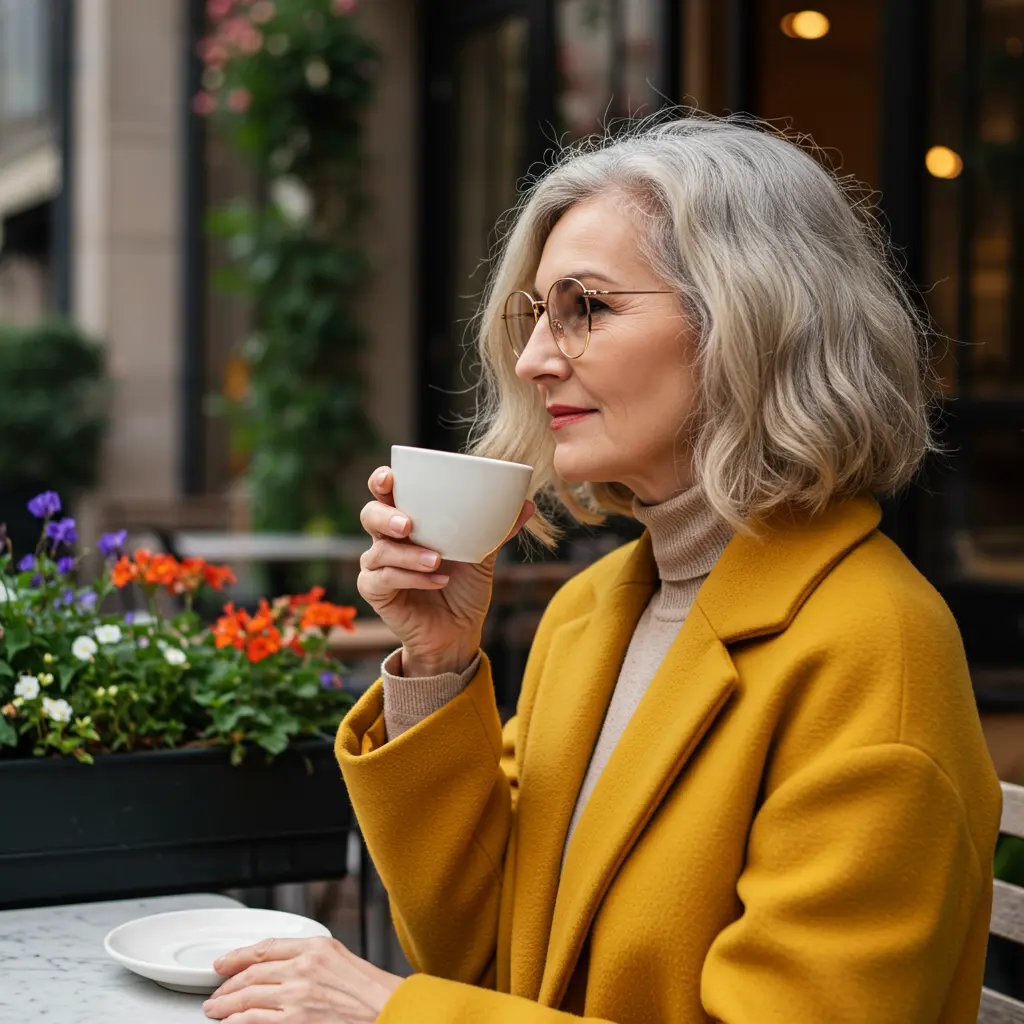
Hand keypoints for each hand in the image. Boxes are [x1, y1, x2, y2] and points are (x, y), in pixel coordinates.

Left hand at [203, 935, 403, 1022]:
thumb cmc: (367, 989)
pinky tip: (231, 1022)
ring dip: (226, 1004)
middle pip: (252, 972)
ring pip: (248, 996)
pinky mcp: (295, 1021)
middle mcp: (303, 967)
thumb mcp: (338, 958)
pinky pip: (255, 1019)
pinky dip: (238, 1021)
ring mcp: (297, 995)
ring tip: (215, 1009)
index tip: (223, 963)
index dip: (238, 956)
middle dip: (227, 984)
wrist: (386, 1009)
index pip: (265, 948)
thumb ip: (308, 958)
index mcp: (315, 947)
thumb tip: (276, 967)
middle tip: (215, 993)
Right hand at [357, 466, 534, 675]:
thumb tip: (528, 504)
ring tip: (437, 561)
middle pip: (370, 515)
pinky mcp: (376, 592)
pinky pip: (384, 580)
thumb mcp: (482, 556)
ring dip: (408, 555)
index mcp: (408, 521)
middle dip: (385, 515)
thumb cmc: (464, 588)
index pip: (385, 493)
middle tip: (408, 524)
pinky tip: (437, 581)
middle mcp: (387, 540)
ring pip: (379, 551)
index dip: (382, 481)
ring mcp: (378, 566)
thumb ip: (498, 530)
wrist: (459, 631)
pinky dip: (412, 579)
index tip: (392, 477)